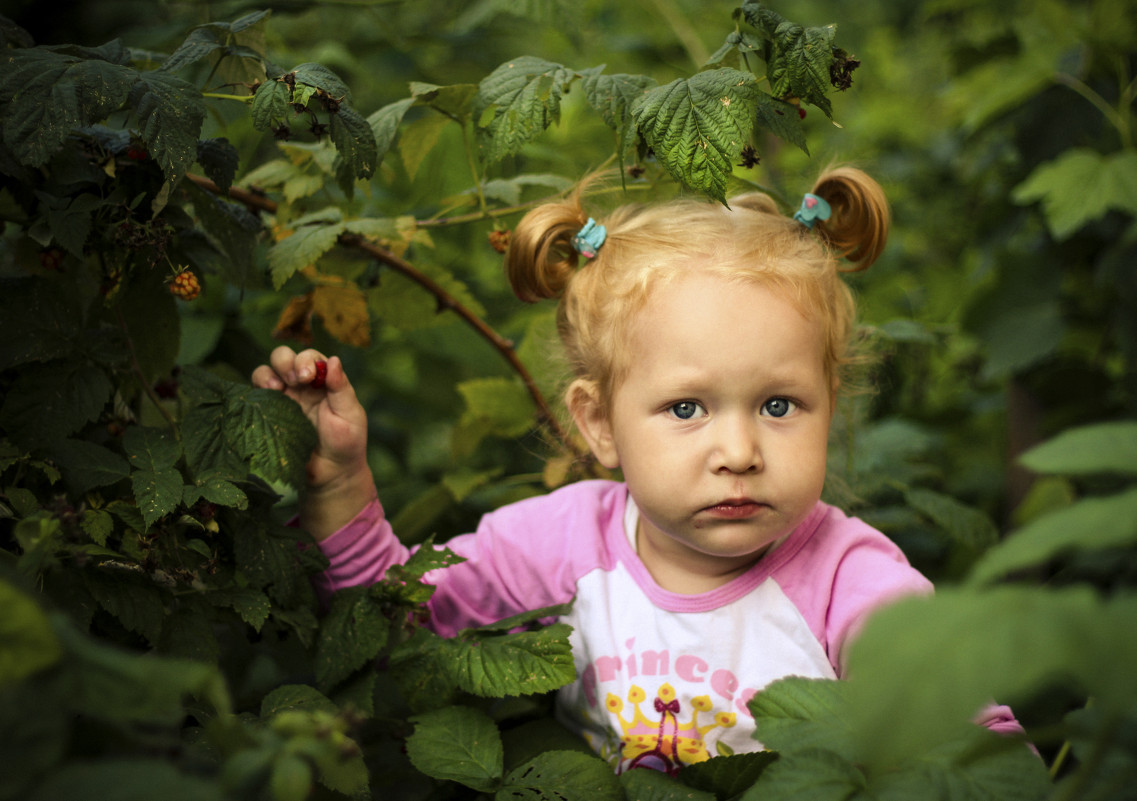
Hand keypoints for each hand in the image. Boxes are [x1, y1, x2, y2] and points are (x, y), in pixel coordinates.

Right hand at [251, 346, 375, 538]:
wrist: (330, 475)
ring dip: (267, 374)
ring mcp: (282, 400)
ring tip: (275, 388)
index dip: (306, 360)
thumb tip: (333, 359)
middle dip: (284, 362)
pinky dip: (255, 391)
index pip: (310, 357)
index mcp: (323, 381)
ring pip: (265, 372)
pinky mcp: (267, 416)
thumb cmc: (346, 444)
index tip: (309, 377)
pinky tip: (264, 399)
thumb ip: (341, 387)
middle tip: (293, 380)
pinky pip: (254, 396)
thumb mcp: (350, 415)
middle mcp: (300, 386)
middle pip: (283, 358)